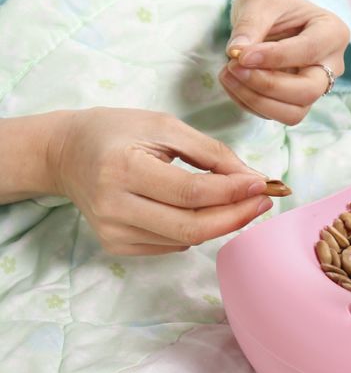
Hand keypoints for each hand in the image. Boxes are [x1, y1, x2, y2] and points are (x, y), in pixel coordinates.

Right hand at [49, 108, 271, 254]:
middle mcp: (114, 206)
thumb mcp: (166, 126)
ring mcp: (112, 231)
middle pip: (191, 227)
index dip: (232, 192)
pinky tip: (200, 211)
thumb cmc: (119, 132)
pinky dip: (195, 231)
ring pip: (185, 240)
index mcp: (123, 168)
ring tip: (240, 203)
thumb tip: (253, 179)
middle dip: (236, 216)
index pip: (191, 193)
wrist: (67, 153)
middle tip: (263, 202)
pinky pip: (171, 245)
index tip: (262, 185)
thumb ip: (212, 153)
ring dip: (221, 223)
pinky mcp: (115, 245)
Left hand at [219, 0, 349, 124]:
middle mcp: (331, 67)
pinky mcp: (296, 103)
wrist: (273, 20)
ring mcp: (316, 89)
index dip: (274, 57)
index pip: (309, 51)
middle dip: (267, 85)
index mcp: (332, 33)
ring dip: (256, 100)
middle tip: (233, 67)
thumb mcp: (261, 0)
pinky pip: (275, 115)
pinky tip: (233, 82)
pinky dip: (249, 103)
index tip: (241, 55)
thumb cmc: (274, 6)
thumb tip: (236, 51)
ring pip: (294, 113)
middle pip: (308, 91)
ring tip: (228, 75)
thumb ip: (250, 23)